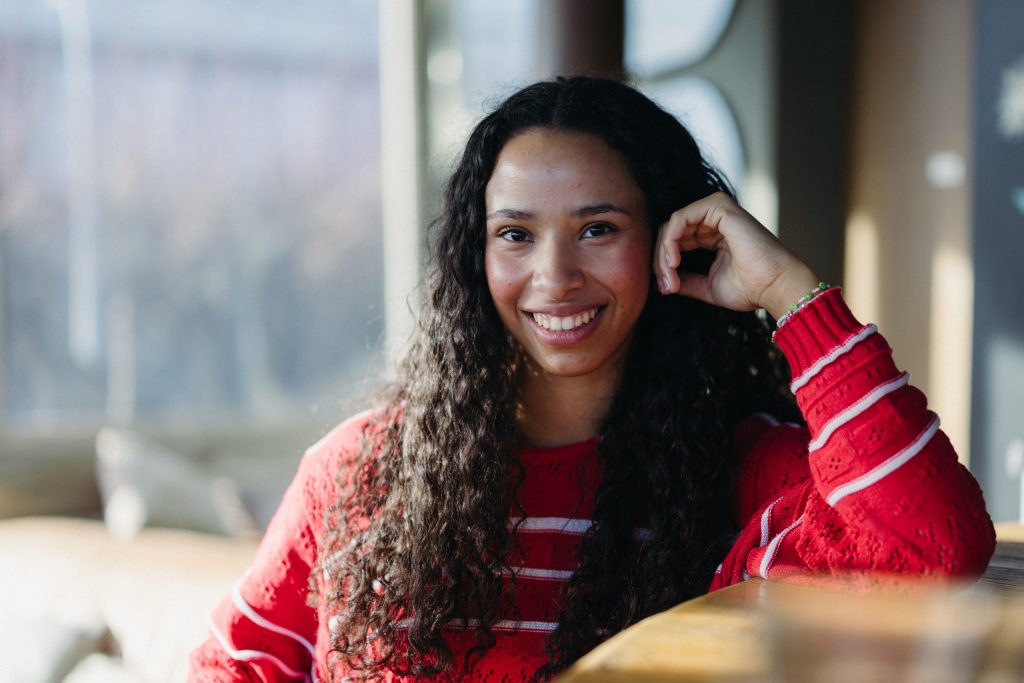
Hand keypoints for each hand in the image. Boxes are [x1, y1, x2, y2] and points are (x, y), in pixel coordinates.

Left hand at [652, 192, 820, 319]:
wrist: (774, 287)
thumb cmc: (750, 288)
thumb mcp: (706, 286)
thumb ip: (685, 280)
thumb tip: (661, 283)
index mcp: (713, 234)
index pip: (676, 241)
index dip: (665, 265)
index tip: (666, 289)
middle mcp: (714, 219)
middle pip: (671, 232)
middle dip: (661, 260)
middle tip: (665, 286)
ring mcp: (717, 210)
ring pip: (672, 226)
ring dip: (664, 253)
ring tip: (669, 276)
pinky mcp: (719, 207)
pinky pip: (679, 219)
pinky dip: (671, 241)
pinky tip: (673, 261)